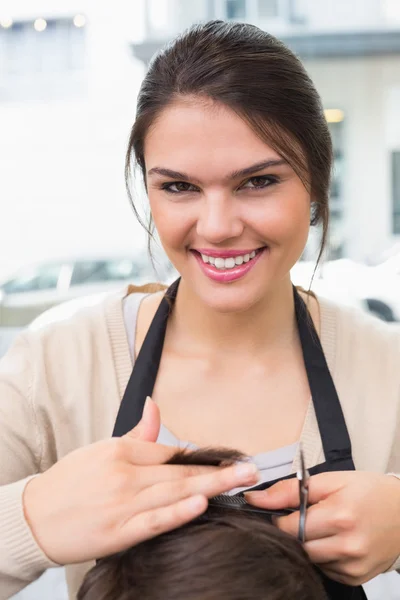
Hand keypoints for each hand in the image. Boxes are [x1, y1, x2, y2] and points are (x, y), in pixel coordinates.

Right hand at [23, 398, 258, 564]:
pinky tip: (201, 504)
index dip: (201, 456)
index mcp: (121, 451)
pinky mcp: (119, 531)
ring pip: (174, 492)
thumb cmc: (70, 482)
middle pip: (180, 471)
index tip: (228, 458)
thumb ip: (136, 433)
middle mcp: (125, 474)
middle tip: (251, 469)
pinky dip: (178, 512)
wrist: (35, 517)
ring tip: (241, 482)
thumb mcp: (101, 450)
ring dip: (212, 487)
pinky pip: (154, 520)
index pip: (170, 451)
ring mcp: (123, 503)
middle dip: (220, 470)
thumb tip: (155, 405)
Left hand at [245, 471, 399, 585]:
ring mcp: (352, 566)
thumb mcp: (330, 480)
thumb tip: (256, 498)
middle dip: (294, 531)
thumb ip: (290, 489)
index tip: (283, 510)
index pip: (288, 527)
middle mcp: (347, 546)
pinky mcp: (355, 578)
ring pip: (309, 560)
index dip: (280, 517)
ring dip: (308, 544)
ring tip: (323, 527)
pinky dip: (323, 556)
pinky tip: (333, 541)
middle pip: (297, 546)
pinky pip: (324, 570)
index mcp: (339, 517)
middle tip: (306, 517)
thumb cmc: (368, 492)